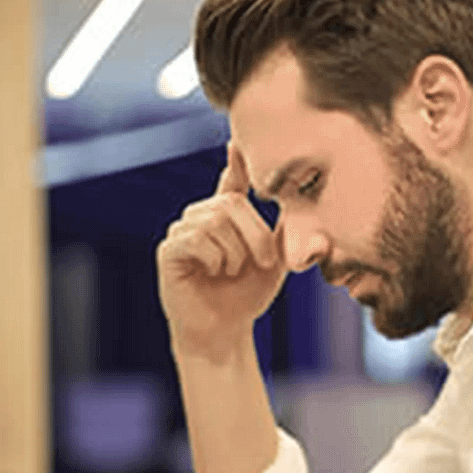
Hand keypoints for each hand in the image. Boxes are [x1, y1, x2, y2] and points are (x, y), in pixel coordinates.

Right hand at [156, 143, 285, 358]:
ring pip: (215, 221)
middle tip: (266, 262)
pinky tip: (214, 272)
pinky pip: (196, 239)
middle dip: (256, 234)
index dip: (236, 162)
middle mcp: (201, 217)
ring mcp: (182, 232)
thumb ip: (283, 232)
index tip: (238, 141)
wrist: (225, 331)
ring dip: (236, 251)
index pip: (231, 181)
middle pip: (231, 203)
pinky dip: (215, 257)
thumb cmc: (248, 295)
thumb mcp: (275, 261)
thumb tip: (302, 203)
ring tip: (234, 271)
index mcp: (226, 217)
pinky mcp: (169, 250)